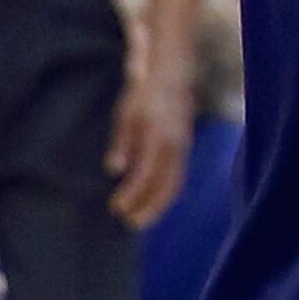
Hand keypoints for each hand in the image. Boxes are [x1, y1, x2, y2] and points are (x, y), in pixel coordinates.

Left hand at [107, 63, 190, 233]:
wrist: (172, 76)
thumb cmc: (143, 96)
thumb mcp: (127, 115)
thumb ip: (122, 143)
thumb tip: (114, 170)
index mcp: (158, 135)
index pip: (146, 174)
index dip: (132, 195)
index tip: (116, 208)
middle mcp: (175, 145)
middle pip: (166, 186)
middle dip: (149, 208)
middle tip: (129, 223)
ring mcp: (183, 148)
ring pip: (175, 185)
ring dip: (158, 206)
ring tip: (139, 220)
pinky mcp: (184, 150)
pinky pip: (178, 178)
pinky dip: (165, 195)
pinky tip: (150, 203)